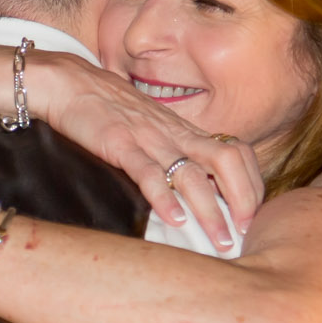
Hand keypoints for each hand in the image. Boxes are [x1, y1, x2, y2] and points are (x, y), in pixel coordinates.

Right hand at [33, 53, 262, 248]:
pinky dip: (164, 198)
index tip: (251, 215)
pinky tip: (175, 220)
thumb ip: (172, 152)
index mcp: (185, 131)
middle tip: (245, 232)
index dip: (251, 183)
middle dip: (243, 199)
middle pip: (227, 161)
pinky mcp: (120, 144)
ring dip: (210, 211)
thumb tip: (191, 190)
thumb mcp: (152, 128)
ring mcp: (149, 138)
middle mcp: (175, 134)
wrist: (70, 82)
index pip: (236, 151)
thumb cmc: (109, 108)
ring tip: (219, 240)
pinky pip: (148, 172)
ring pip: (192, 174)